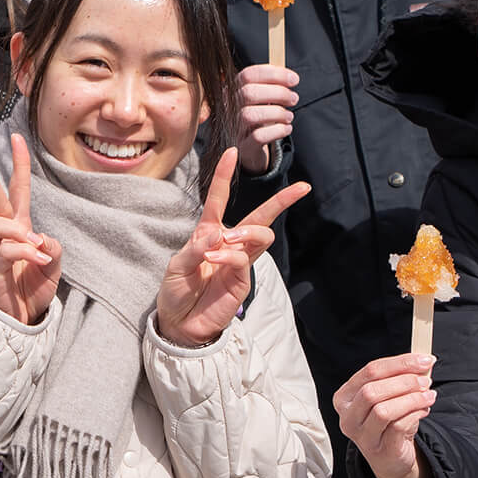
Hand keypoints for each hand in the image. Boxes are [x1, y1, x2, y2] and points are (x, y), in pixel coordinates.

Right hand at [0, 134, 60, 325]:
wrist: (21, 319)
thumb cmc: (33, 288)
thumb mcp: (53, 266)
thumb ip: (52, 249)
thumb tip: (42, 239)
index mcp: (19, 228)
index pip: (18, 190)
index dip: (18, 164)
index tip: (17, 137)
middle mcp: (4, 236)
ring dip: (17, 230)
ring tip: (34, 246)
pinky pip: (5, 251)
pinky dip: (24, 252)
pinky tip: (36, 260)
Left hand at [156, 148, 309, 346]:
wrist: (179, 324)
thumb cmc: (176, 292)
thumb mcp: (176, 267)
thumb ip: (193, 250)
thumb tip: (213, 236)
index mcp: (209, 233)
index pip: (219, 200)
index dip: (223, 176)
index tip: (231, 153)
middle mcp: (228, 243)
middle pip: (260, 216)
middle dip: (282, 201)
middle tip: (301, 188)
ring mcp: (238, 262)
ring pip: (261, 235)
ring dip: (247, 232)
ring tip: (228, 240)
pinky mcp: (242, 281)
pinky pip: (244, 260)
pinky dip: (230, 255)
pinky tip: (214, 259)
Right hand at [233, 64, 297, 173]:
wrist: (249, 150)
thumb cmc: (259, 120)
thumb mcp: (261, 100)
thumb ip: (271, 86)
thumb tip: (290, 77)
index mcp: (233, 91)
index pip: (248, 75)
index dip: (274, 74)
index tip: (294, 80)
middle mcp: (228, 108)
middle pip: (248, 93)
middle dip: (278, 93)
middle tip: (294, 98)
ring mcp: (233, 128)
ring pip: (250, 115)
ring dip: (277, 113)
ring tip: (289, 116)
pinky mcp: (242, 146)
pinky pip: (258, 137)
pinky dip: (277, 131)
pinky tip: (286, 128)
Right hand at [335, 353, 437, 477]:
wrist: (391, 458)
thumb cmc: (389, 422)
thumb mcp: (388, 397)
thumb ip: (399, 378)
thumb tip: (423, 360)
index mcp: (345, 397)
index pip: (370, 371)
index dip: (399, 363)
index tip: (424, 360)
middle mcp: (348, 417)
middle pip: (372, 391)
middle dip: (404, 382)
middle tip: (426, 382)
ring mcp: (362, 437)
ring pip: (383, 411)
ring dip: (411, 399)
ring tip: (428, 396)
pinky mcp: (380, 451)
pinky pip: (397, 427)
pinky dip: (414, 415)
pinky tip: (424, 410)